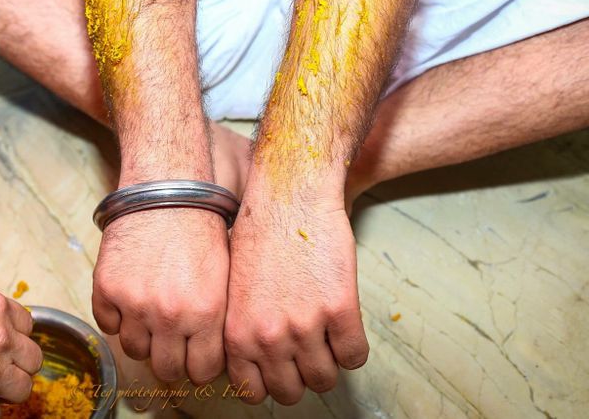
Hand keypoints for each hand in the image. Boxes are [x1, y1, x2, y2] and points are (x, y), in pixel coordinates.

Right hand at [92, 207, 228, 383]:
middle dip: (172, 360)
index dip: (199, 365)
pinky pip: (107, 324)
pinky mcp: (107, 287)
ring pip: (134, 350)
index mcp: (207, 314)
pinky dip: (117, 317)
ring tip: (151, 317)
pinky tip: (130, 299)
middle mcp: (170, 315)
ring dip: (143, 338)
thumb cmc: (202, 225)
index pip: (202, 371)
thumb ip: (216, 320)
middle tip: (173, 343)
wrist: (167, 188)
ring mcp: (134, 303)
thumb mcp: (225, 275)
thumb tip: (209, 354)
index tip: (196, 356)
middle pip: (166, 369)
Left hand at [224, 188, 368, 404]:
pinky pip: (353, 356)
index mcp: (238, 333)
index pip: (252, 390)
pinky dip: (352, 348)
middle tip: (304, 355)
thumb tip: (254, 356)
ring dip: (327, 364)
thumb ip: (242, 327)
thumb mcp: (234, 287)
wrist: (289, 197)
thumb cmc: (259, 232)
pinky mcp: (340, 310)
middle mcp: (268, 337)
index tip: (277, 370)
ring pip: (324, 380)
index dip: (268, 382)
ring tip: (325, 341)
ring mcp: (305, 326)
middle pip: (290, 392)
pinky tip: (344, 328)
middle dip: (298, 376)